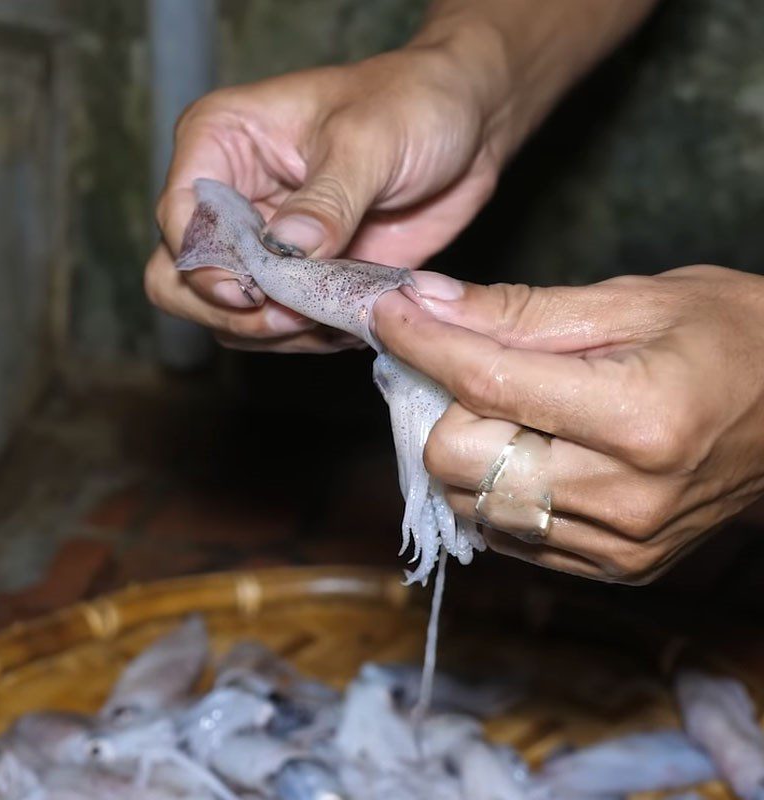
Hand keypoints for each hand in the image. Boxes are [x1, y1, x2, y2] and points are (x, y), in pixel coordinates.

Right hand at [145, 33, 507, 353]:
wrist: (465, 127)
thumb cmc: (412, 103)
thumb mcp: (369, 138)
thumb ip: (327, 199)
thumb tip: (285, 250)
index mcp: (222, 142)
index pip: (179, 217)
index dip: (204, 264)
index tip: (251, 291)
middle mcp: (232, 199)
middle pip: (183, 277)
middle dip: (230, 311)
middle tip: (289, 318)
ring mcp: (265, 245)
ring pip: (229, 315)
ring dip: (274, 333)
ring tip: (333, 319)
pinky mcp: (303, 277)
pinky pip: (280, 328)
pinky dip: (307, 339)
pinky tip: (347, 325)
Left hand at [374, 266, 763, 583]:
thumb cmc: (731, 336)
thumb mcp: (630, 303)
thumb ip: (518, 310)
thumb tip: (426, 300)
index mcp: (638, 417)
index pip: (484, 382)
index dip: (421, 341)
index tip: (387, 311)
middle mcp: (626, 496)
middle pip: (457, 459)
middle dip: (442, 405)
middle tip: (463, 366)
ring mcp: (620, 545)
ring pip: (471, 502)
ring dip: (465, 447)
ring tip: (504, 407)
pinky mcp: (616, 567)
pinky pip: (509, 532)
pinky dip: (498, 487)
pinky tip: (534, 449)